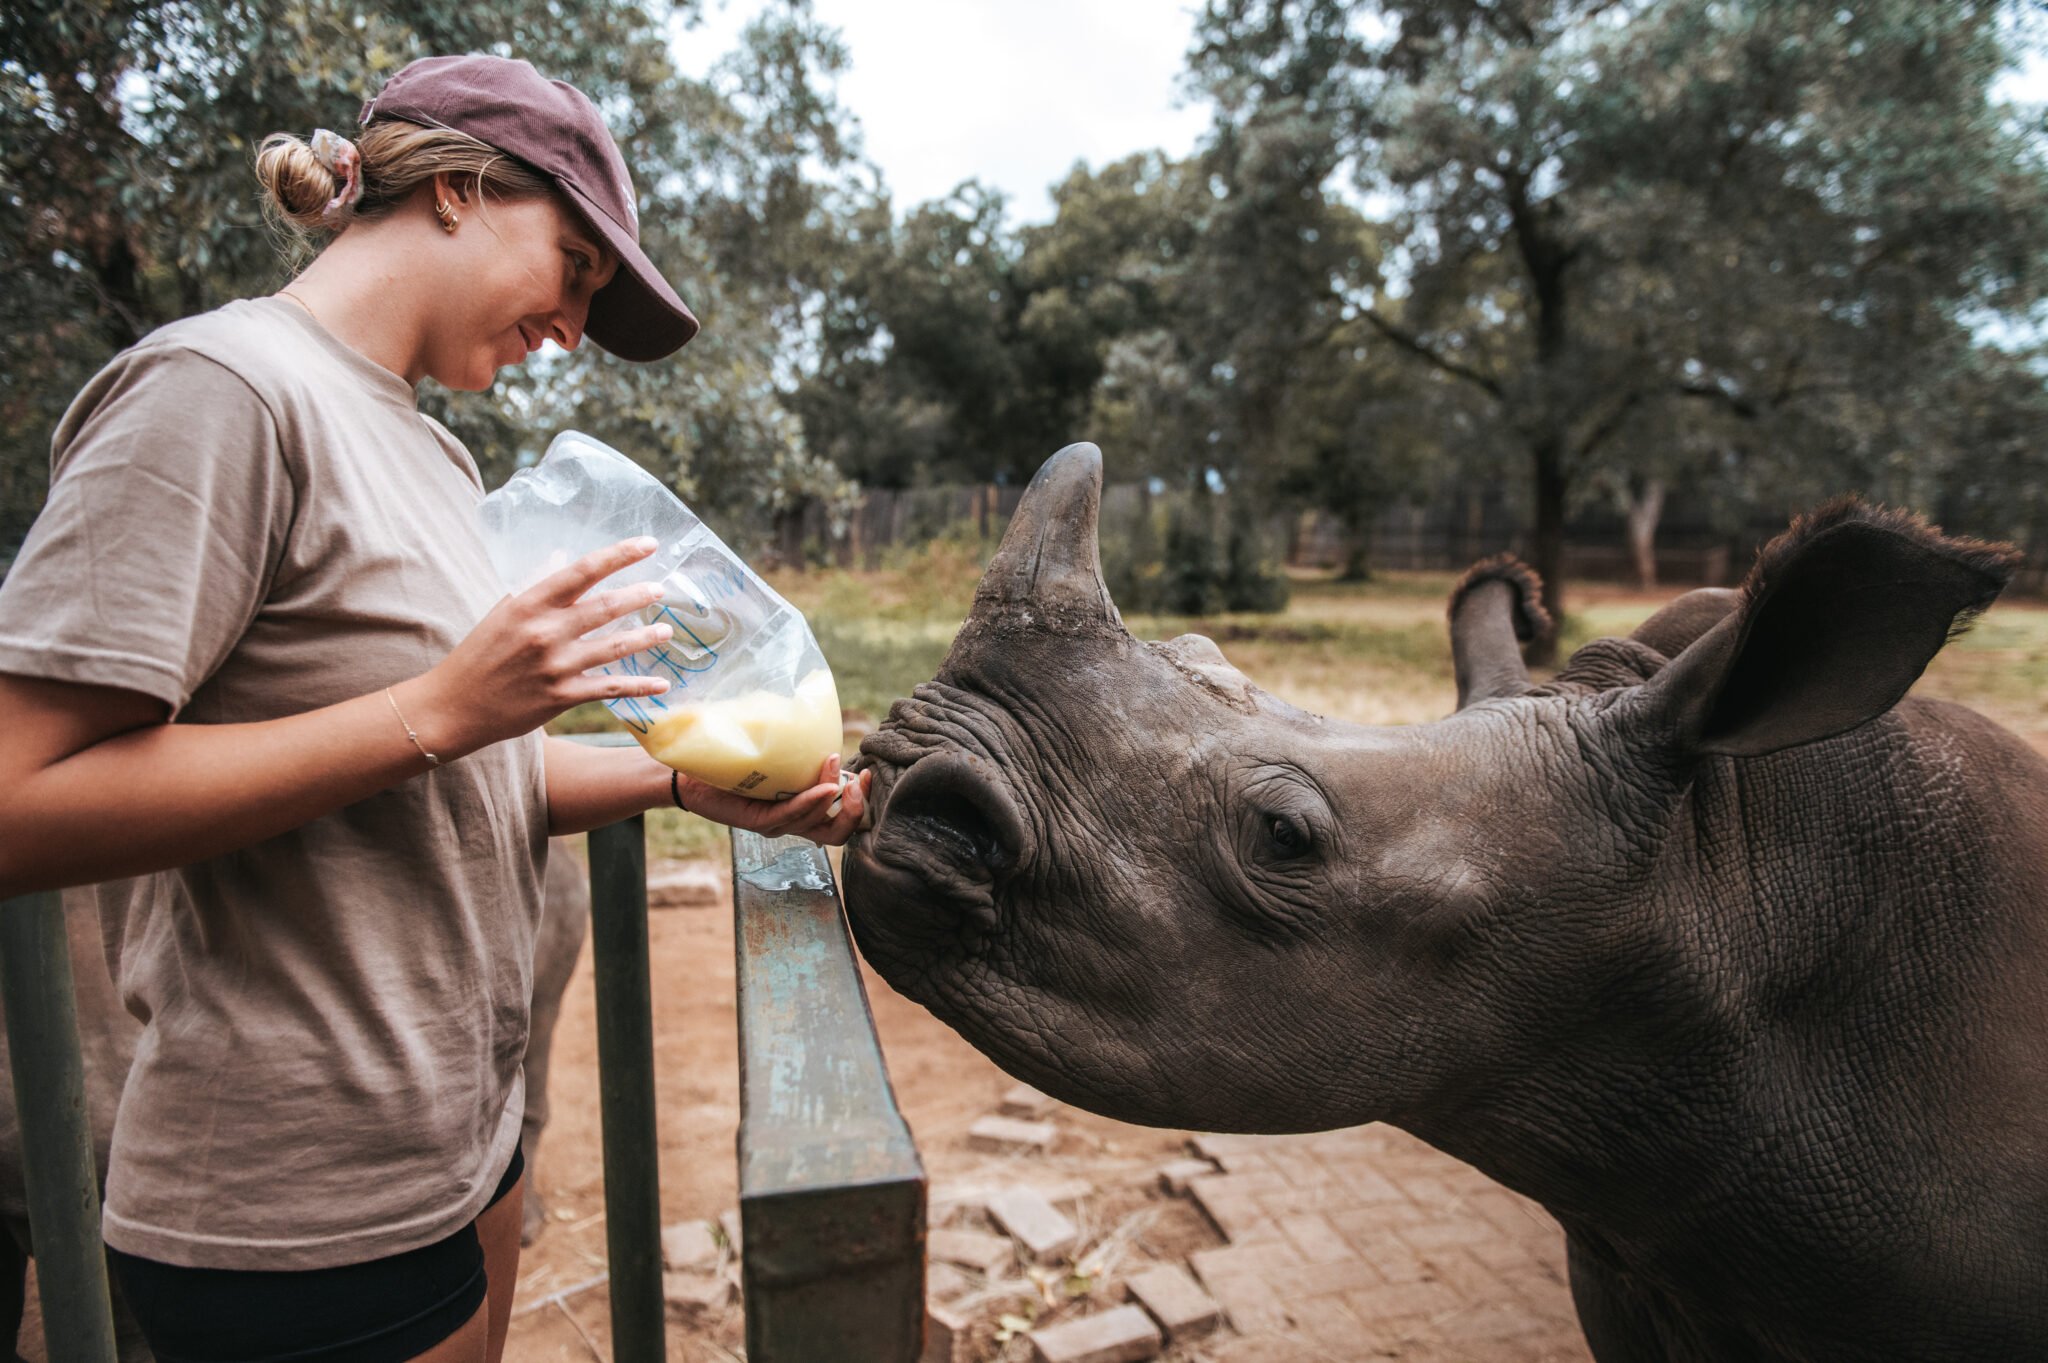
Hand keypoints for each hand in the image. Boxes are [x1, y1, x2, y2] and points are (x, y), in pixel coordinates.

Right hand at [407, 538, 674, 755]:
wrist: (454, 706)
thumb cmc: (480, 654)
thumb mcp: (504, 612)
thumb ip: (535, 584)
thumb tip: (562, 557)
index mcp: (529, 604)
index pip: (582, 571)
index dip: (619, 554)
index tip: (648, 544)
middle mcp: (545, 632)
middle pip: (605, 606)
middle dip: (638, 595)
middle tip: (661, 589)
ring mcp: (555, 666)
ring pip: (614, 647)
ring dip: (645, 637)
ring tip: (665, 630)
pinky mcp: (561, 697)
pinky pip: (610, 688)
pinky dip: (639, 687)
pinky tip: (662, 686)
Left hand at [677, 754, 871, 846]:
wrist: (692, 773)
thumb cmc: (735, 762)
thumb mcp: (777, 756)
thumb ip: (800, 750)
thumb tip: (821, 716)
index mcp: (803, 809)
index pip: (843, 820)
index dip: (862, 802)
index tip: (868, 773)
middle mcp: (793, 822)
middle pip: (839, 834)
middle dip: (856, 809)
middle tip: (859, 780)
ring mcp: (777, 824)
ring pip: (817, 823)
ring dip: (832, 792)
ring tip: (833, 763)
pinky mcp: (758, 821)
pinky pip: (790, 816)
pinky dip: (811, 802)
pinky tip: (822, 788)